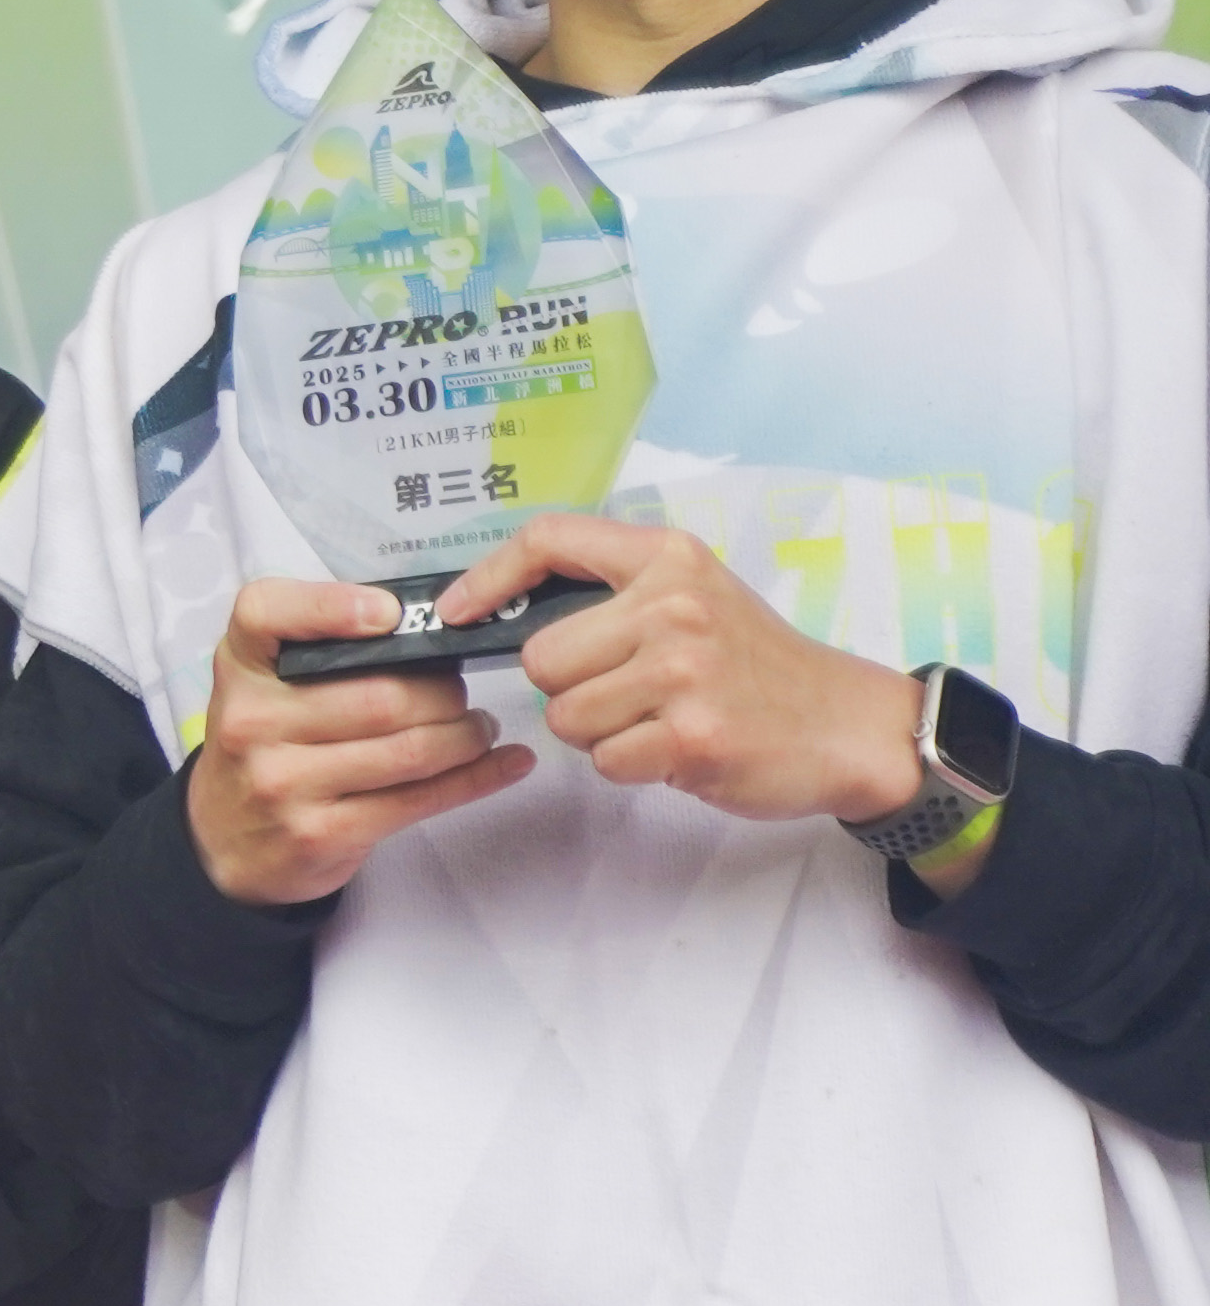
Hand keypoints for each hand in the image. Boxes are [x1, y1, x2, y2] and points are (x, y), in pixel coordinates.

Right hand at [187, 577, 533, 903]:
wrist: (223, 841)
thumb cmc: (265, 744)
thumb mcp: (263, 682)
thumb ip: (321, 647)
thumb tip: (426, 627)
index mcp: (241, 667)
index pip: (266, 613)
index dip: (332, 607)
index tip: (390, 617)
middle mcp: (252, 722)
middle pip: (381, 695)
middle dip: (443, 693)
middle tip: (459, 694)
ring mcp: (283, 782)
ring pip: (410, 749)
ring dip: (466, 736)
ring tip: (477, 729)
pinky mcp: (320, 833)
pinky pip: (418, 799)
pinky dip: (477, 778)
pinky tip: (507, 763)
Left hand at [458, 514, 933, 839]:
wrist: (847, 725)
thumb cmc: (756, 666)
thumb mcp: (694, 597)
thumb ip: (613, 595)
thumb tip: (502, 611)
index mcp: (668, 559)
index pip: (550, 539)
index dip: (489, 576)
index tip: (457, 611)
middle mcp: (672, 606)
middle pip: (540, 657)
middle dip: (569, 687)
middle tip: (631, 692)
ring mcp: (682, 671)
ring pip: (564, 716)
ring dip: (600, 733)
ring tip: (661, 719)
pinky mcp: (690, 735)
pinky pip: (603, 760)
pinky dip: (632, 766)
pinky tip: (680, 748)